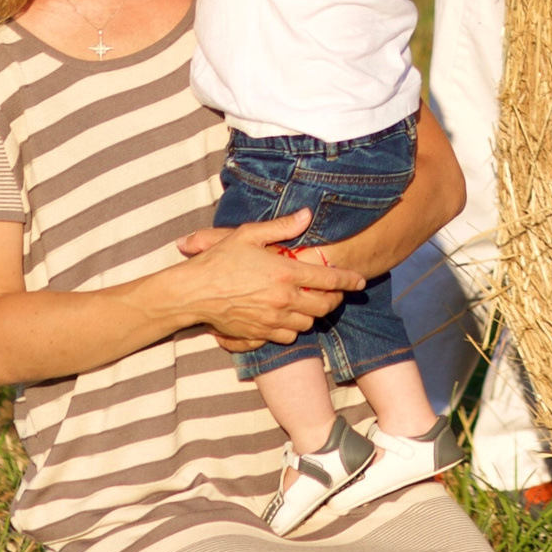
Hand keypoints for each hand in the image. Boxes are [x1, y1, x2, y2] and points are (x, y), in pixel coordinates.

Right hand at [171, 210, 363, 347]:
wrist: (192, 293)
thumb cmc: (219, 261)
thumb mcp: (249, 234)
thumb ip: (282, 226)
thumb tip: (307, 215)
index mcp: (285, 273)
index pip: (330, 279)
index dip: (349, 280)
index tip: (359, 281)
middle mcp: (283, 299)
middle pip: (324, 305)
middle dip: (334, 299)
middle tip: (334, 293)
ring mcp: (272, 320)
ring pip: (308, 323)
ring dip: (314, 314)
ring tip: (311, 303)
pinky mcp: (259, 334)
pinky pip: (288, 337)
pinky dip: (294, 329)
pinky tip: (290, 318)